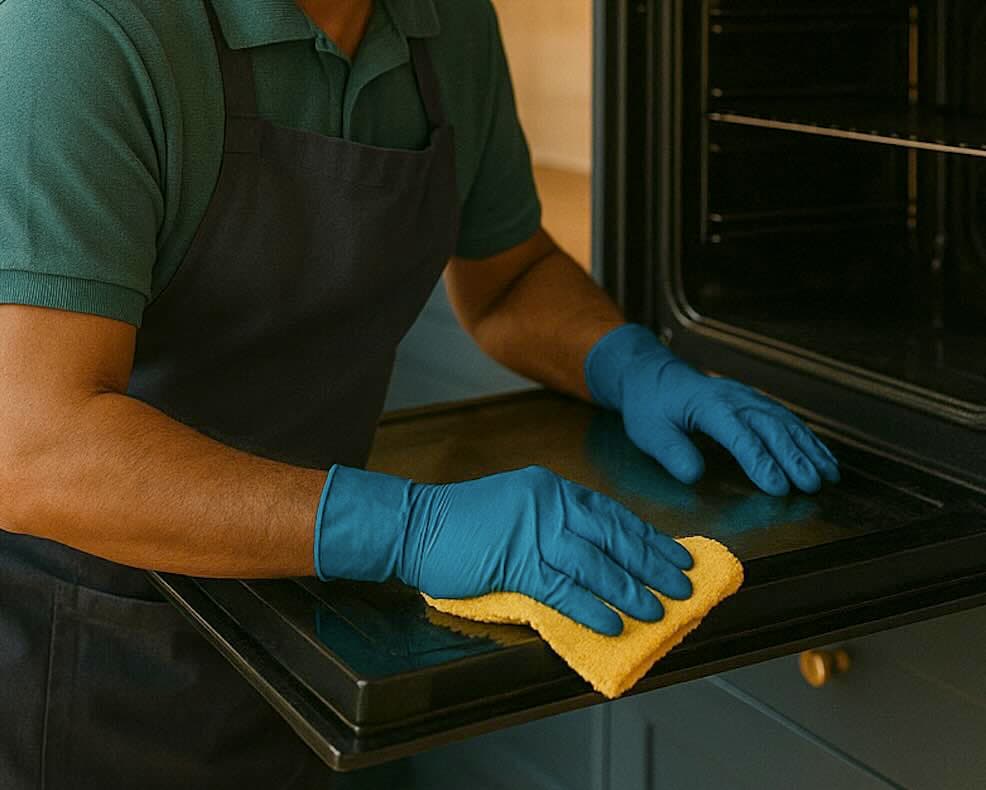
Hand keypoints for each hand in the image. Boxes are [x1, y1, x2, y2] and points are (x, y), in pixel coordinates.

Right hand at [315, 465, 693, 634]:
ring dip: (630, 590)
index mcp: (553, 489)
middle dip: (653, 564)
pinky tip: (612, 623)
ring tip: (656, 610)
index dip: (648, 538)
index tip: (676, 557)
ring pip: (594, 564)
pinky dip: (590, 607)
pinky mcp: (514, 562)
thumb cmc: (465, 521)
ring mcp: (532, 532)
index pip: (613, 515)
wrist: (415, 524)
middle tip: (682, 586)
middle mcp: (549, 504)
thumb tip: (603, 555)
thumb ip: (557, 524)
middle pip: (613, 537)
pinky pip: (562, 589)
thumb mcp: (519, 507)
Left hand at [585, 325, 839, 495]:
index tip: (777, 486)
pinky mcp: (754, 402)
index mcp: (708, 405)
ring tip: (829, 475)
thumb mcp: (648, 431)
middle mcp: (735, 398)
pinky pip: (786, 419)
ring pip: (785, 423)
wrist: (652, 375)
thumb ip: (671, 452)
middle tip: (813, 485)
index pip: (739, 435)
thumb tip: (694, 475)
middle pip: (770, 428)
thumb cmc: (650, 405)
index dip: (760, 461)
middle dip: (794, 458)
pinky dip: (807, 439)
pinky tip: (823, 457)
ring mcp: (748, 398)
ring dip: (809, 449)